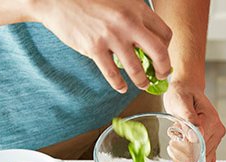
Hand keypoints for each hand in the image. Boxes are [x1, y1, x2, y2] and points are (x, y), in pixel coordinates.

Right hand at [32, 0, 172, 92]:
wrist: (58, 0)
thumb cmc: (90, 0)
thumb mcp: (119, 0)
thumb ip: (135, 16)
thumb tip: (148, 37)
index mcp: (137, 9)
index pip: (164, 33)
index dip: (167, 48)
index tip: (163, 55)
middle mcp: (128, 23)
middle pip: (159, 53)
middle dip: (163, 69)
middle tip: (161, 75)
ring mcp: (111, 36)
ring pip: (137, 68)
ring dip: (142, 81)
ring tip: (143, 84)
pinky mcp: (94, 48)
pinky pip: (112, 74)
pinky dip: (119, 84)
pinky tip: (121, 88)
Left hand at [163, 82, 225, 161]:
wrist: (187, 89)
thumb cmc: (182, 93)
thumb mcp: (181, 102)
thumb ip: (188, 119)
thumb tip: (194, 137)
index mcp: (212, 121)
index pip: (200, 147)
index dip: (185, 153)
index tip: (173, 145)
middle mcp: (217, 131)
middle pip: (202, 157)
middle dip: (183, 156)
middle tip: (172, 143)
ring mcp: (216, 138)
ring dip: (186, 160)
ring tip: (175, 145)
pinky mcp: (212, 142)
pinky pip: (206, 160)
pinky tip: (181, 153)